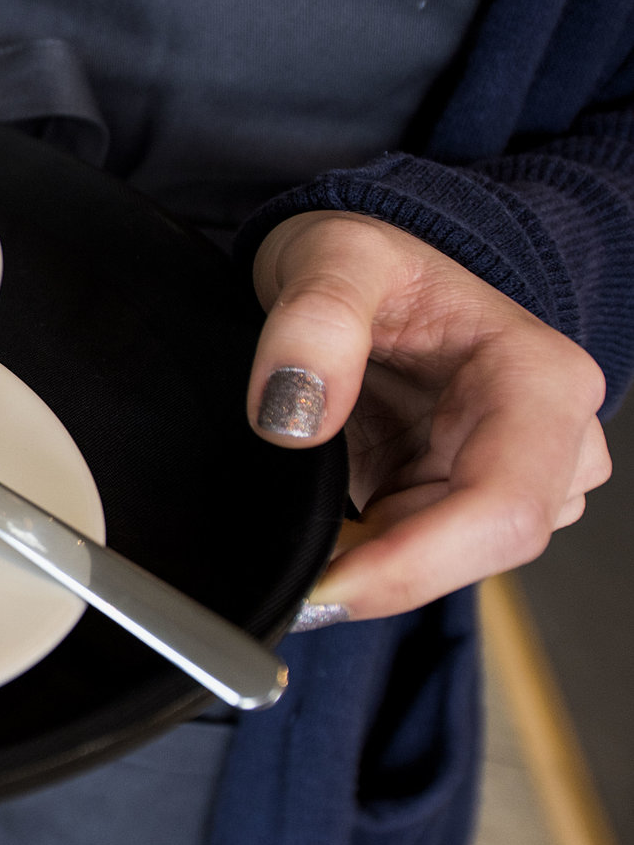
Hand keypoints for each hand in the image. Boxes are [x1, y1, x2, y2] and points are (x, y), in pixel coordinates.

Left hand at [248, 210, 609, 622]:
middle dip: (385, 571)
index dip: (415, 565)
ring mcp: (519, 472)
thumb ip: (314, 323)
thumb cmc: (367, 257)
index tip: (325, 587)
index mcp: (540, 379)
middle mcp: (552, 435)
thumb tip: (292, 418)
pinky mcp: (472, 495)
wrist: (365, 269)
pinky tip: (329, 516)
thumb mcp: (330, 257)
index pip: (503, 508)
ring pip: (454, 561)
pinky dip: (369, 550)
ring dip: (374, 558)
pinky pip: (427, 552)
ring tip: (307, 504)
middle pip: (482, 549)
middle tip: (292, 570)